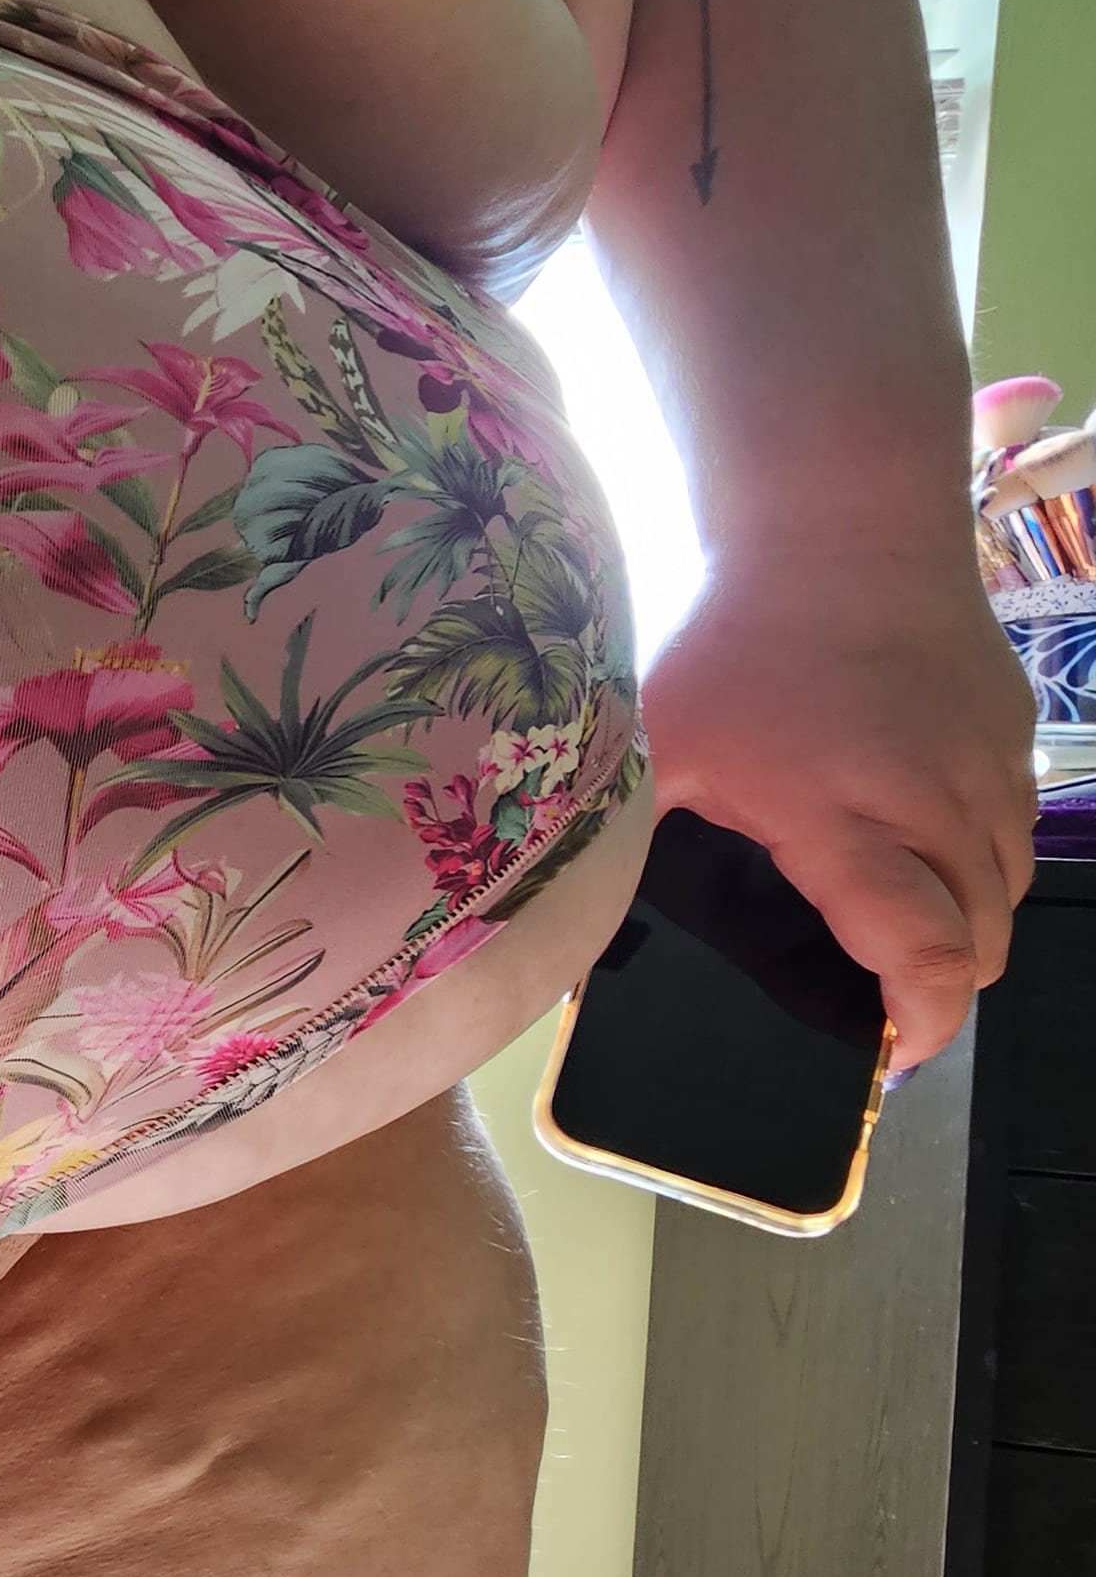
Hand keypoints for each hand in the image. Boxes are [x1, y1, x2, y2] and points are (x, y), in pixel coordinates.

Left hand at [640, 539, 1036, 1065]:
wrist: (837, 521)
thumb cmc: (734, 636)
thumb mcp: (654, 744)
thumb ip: (618, 838)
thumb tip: (561, 920)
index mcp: (850, 821)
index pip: (926, 956)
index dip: (919, 1027)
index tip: (885, 1055)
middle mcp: (938, 804)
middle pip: (983, 942)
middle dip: (941, 990)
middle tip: (878, 1001)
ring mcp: (989, 767)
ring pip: (1008, 888)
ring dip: (966, 925)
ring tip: (897, 928)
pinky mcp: (1012, 731)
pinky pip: (1015, 825)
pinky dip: (980, 858)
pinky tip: (919, 845)